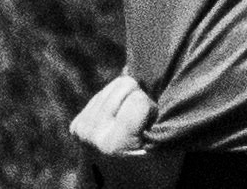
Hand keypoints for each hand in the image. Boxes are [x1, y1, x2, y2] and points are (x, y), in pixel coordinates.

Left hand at [70, 74, 182, 188]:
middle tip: (142, 127)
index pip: (139, 99)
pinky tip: (120, 126)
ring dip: (127, 100)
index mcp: (115, 144)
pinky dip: (116, 105)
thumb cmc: (151, 176)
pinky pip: (104, 93)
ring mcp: (82, 129)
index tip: (152, 131)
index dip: (151, 112)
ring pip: (115, 84)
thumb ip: (169, 118)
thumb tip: (161, 69)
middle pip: (125, 83)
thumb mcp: (168, 153)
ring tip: (131, 126)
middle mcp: (93, 134)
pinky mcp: (77, 125)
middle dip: (139, 98)